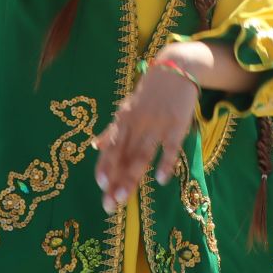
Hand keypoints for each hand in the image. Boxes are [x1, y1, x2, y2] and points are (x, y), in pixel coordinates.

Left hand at [95, 56, 201, 210]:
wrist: (177, 68)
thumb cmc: (150, 93)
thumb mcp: (128, 108)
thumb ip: (113, 130)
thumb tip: (94, 146)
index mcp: (124, 120)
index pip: (111, 148)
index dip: (105, 166)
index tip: (100, 185)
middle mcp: (137, 124)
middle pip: (124, 156)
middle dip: (115, 181)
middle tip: (109, 204)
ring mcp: (157, 125)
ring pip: (142, 154)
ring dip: (132, 177)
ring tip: (124, 198)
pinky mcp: (177, 125)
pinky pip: (170, 147)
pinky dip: (166, 163)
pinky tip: (161, 180)